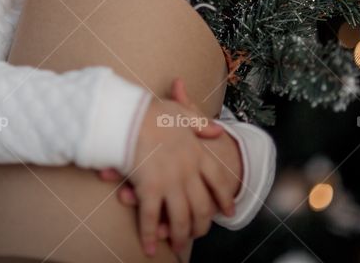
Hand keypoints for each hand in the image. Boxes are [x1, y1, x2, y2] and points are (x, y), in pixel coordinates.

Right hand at [97, 77, 233, 255]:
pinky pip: (151, 218)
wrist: (131, 113)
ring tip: (179, 246)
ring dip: (181, 236)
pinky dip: (150, 236)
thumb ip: (201, 124)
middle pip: (202, 207)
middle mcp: (188, 173)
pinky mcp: (150, 189)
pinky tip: (150, 248)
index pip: (218, 182)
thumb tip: (218, 131)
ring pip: (182, 218)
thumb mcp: (182, 113)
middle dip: (201, 225)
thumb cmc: (153, 111)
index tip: (228, 212)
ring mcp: (170, 183)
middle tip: (198, 234)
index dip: (225, 199)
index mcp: (197, 155)